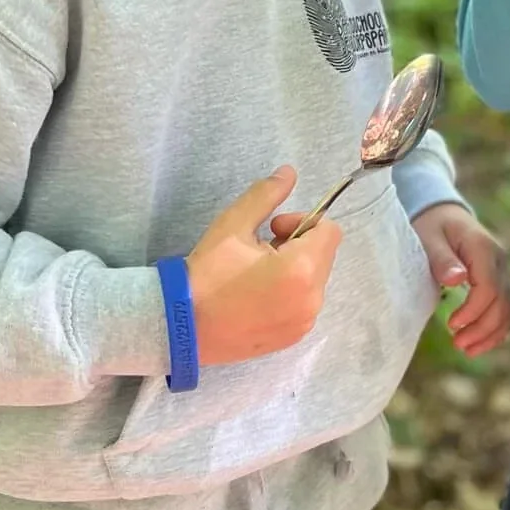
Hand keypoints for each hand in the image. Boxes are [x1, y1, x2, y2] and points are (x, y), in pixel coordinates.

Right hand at [187, 168, 342, 363]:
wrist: (180, 325)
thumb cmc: (206, 274)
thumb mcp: (233, 225)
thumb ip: (266, 195)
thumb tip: (289, 172)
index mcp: (301, 270)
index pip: (330, 231)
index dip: (303, 221)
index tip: (273, 227)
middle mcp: (311, 300)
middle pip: (324, 255)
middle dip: (299, 244)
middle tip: (261, 248)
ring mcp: (304, 322)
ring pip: (315, 280)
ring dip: (295, 268)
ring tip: (256, 272)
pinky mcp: (293, 337)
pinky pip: (304, 303)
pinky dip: (290, 292)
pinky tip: (257, 294)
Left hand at [412, 202, 509, 357]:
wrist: (443, 216)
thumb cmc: (432, 227)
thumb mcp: (428, 238)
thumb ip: (441, 258)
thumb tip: (457, 279)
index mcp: (483, 248)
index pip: (488, 287)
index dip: (473, 311)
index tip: (451, 325)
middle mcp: (499, 261)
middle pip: (502, 302)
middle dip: (482, 328)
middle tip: (457, 345)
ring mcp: (502, 272)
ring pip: (509, 309)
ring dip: (491, 334)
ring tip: (467, 350)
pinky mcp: (500, 282)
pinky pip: (506, 309)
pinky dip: (496, 329)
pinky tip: (479, 343)